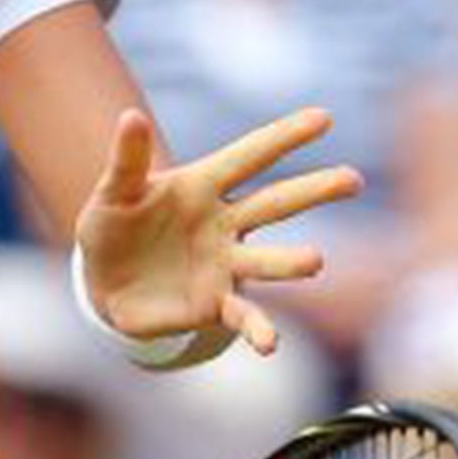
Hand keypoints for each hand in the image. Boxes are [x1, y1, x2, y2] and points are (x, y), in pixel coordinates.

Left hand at [75, 107, 361, 355]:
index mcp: (202, 185)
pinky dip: (259, 329)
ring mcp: (225, 264)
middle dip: (313, 190)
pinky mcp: (215, 303)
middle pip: (274, 203)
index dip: (283, 137)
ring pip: (266, 261)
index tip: (323, 118)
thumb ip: (127, 160)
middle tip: (352, 179)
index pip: (248, 157)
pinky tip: (269, 343)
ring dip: (290, 261)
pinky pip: (243, 316)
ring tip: (315, 260)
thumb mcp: (113, 192)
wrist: (105, 282)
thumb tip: (130, 115)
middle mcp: (224, 223)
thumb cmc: (112, 227)